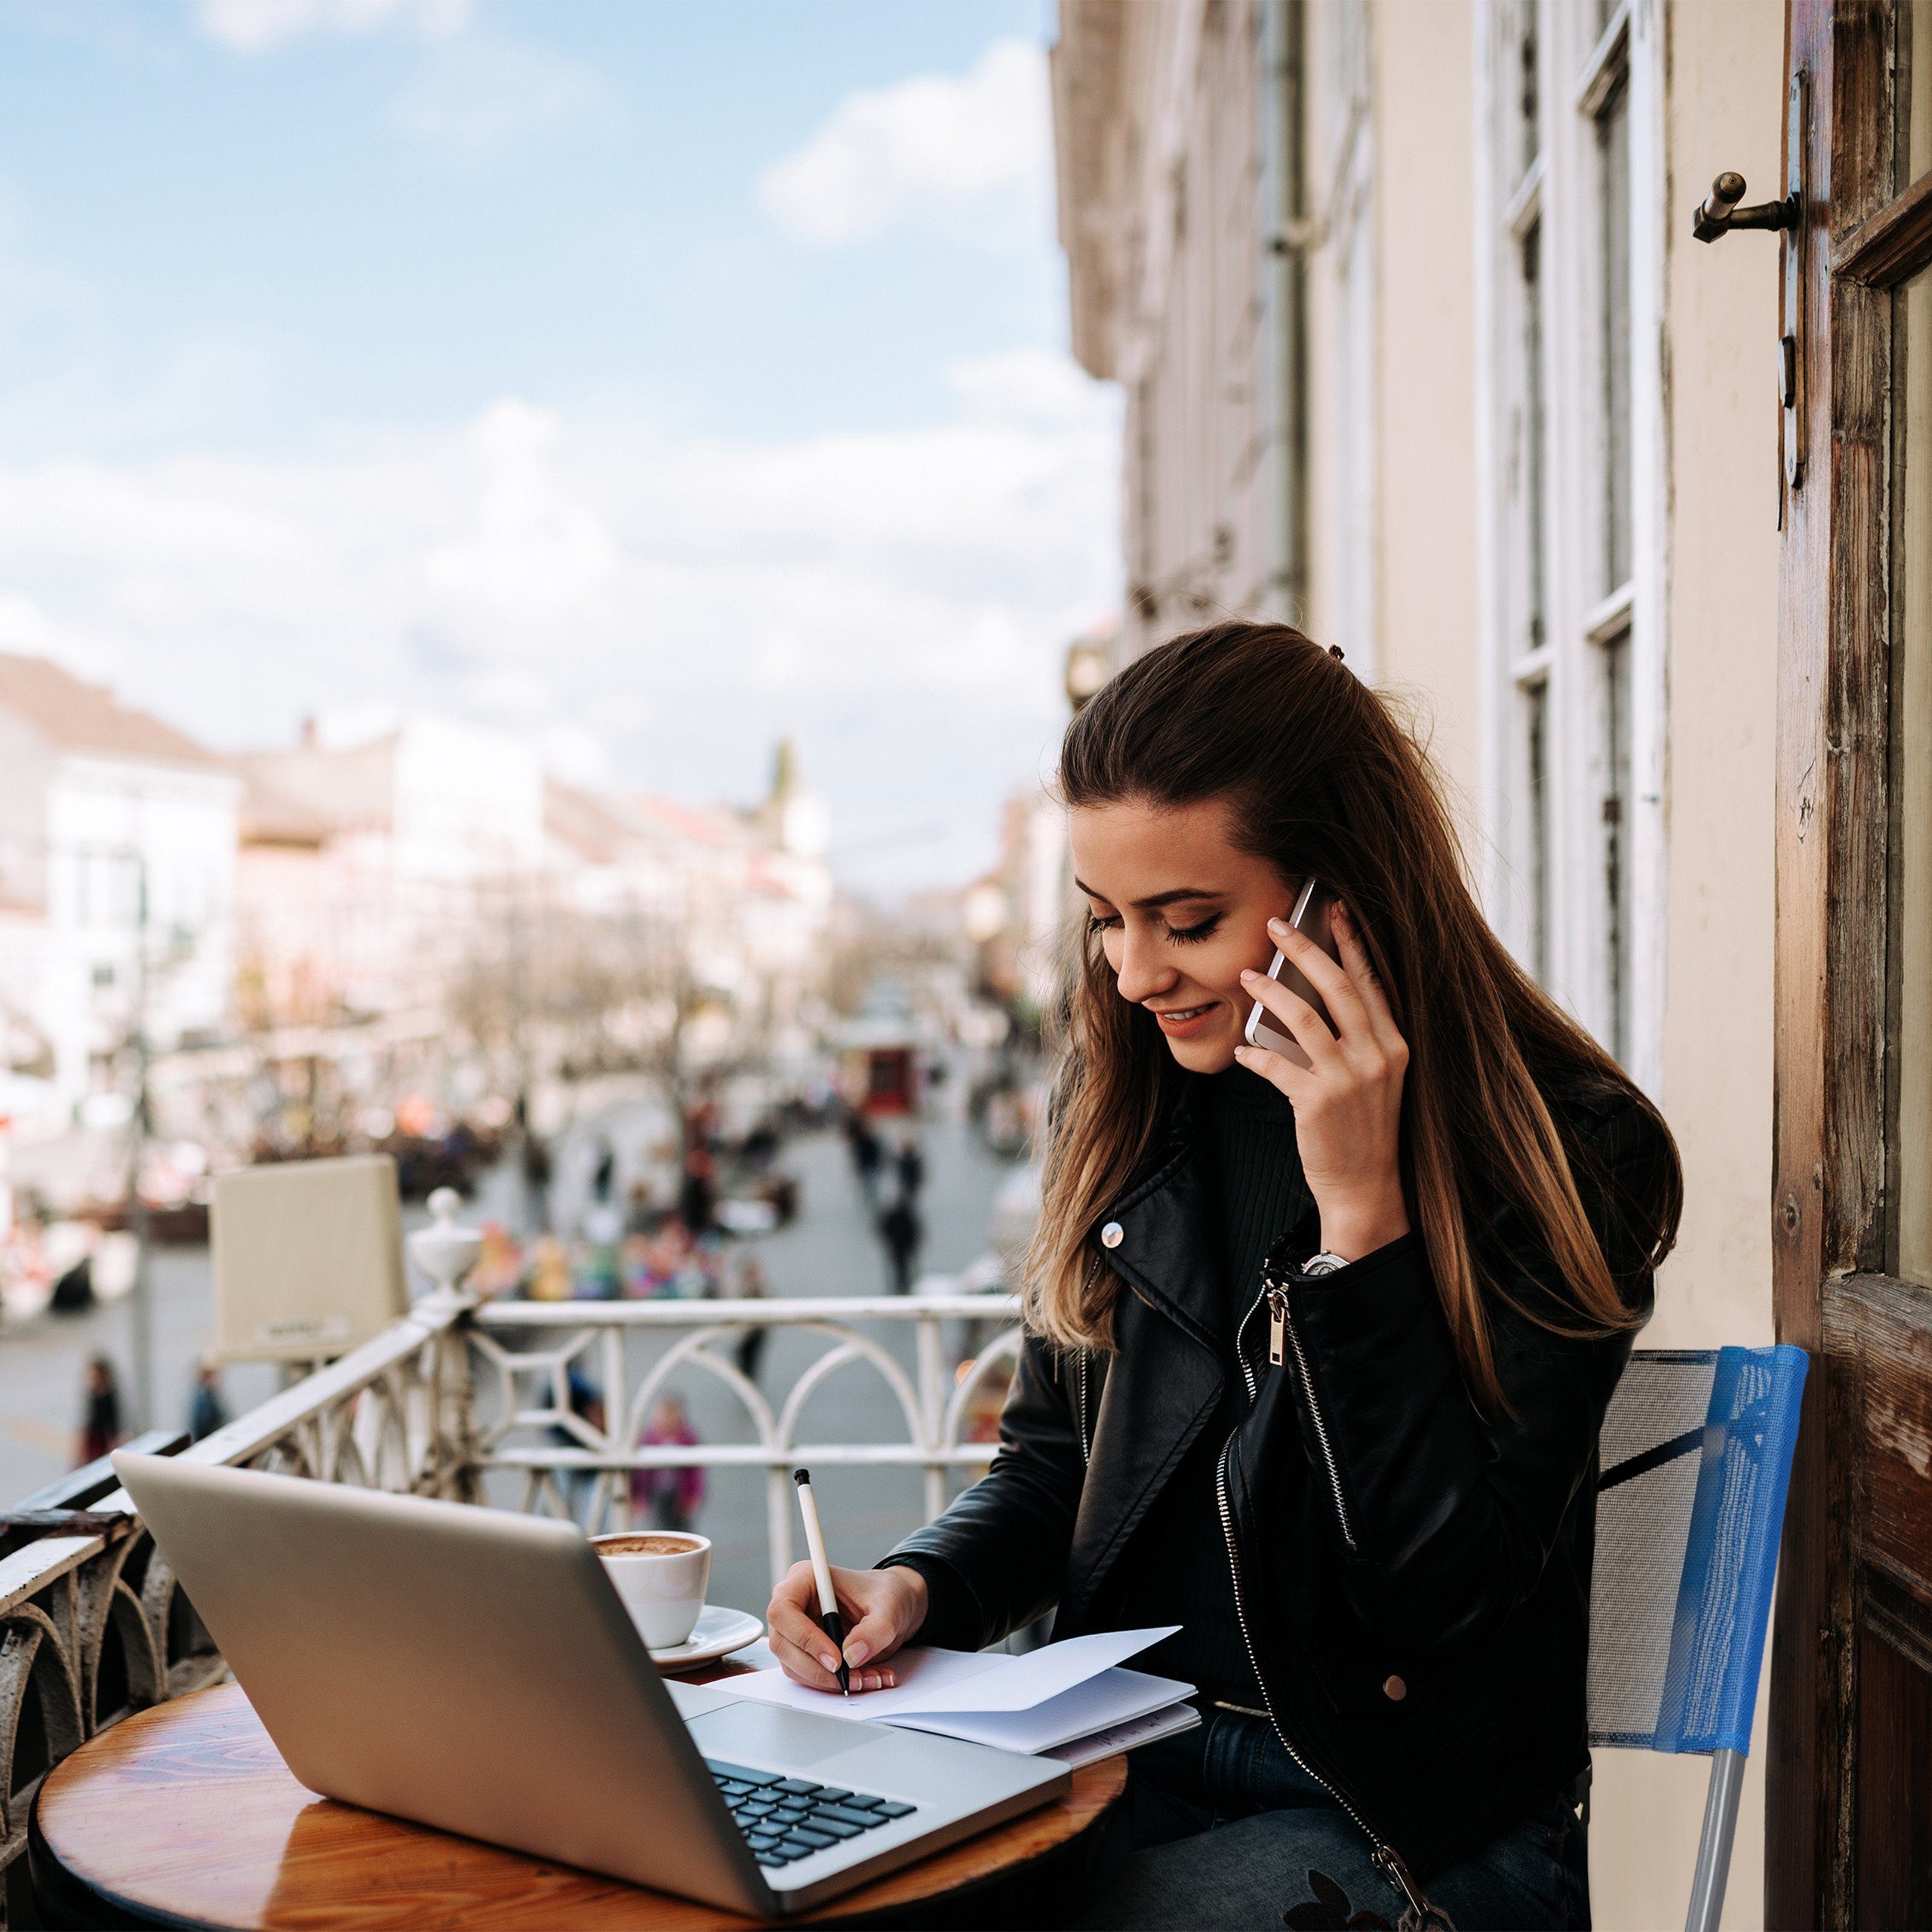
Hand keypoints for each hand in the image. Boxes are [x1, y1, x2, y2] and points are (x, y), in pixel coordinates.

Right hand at [766, 1562, 927, 1693]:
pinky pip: (808, 1676)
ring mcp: (795, 1631)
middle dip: (818, 1669)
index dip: (805, 1638)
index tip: (836, 1659)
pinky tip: (863, 1679)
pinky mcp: (804, 1652)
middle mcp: (794, 1605)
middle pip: (782, 1644)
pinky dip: (834, 1684)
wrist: (892, 1607)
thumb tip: (851, 1655)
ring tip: (867, 1679)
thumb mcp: (889, 1607)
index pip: (784, 1610)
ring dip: (829, 1681)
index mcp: (805, 1579)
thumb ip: (874, 1630)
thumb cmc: (885, 1594)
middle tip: (851, 1678)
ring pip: (794, 1666)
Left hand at [1235, 899, 1410, 1260]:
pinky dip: (1255, 1053)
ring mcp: (1349, 1078)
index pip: (1371, 982)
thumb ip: (1352, 1039)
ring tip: (1247, 975)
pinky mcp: (1318, 1102)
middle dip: (1304, 949)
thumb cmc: (1363, 1129)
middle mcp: (1377, 1055)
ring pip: (1303, 1017)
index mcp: (1393, 1044)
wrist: (1365, 1187)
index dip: (1351, 943)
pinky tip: (1242, 1049)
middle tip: (1276, 924)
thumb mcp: (1372, 1078)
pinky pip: (1276, 1064)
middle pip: (1337, 987)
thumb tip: (1308, 997)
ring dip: (1270, 990)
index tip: (1333, 911)